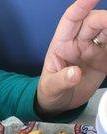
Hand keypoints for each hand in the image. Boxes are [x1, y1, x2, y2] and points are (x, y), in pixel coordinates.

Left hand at [37, 0, 106, 114]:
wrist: (59, 104)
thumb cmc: (50, 91)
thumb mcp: (51, 88)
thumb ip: (61, 80)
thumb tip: (74, 74)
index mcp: (62, 43)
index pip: (71, 18)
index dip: (82, 5)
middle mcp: (78, 42)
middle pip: (94, 23)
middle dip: (105, 19)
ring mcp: (92, 50)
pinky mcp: (103, 60)